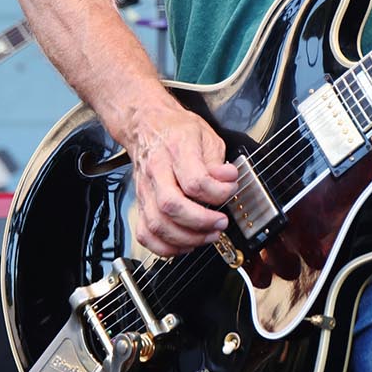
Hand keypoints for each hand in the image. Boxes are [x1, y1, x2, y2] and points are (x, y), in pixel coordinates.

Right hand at [121, 98, 239, 257]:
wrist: (147, 125)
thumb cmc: (177, 130)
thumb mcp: (207, 135)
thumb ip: (218, 161)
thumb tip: (227, 180)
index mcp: (176, 149)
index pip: (194, 180)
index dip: (217, 193)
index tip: (231, 191)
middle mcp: (156, 171)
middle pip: (171, 205)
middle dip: (200, 222)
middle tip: (221, 223)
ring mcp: (145, 189)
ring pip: (157, 224)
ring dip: (186, 238)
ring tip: (208, 235)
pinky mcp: (140, 204)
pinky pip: (145, 234)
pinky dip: (165, 247)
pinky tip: (185, 244)